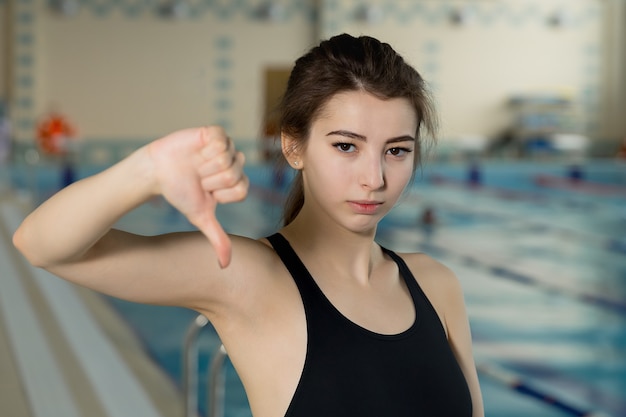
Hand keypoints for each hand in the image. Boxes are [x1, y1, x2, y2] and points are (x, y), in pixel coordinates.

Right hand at [147, 126, 247, 267]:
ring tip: (196, 164)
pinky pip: (222, 140)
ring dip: (206, 165)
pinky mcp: (214, 133)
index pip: (242, 190)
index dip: (220, 193)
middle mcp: (234, 163)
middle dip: (212, 180)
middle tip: (199, 177)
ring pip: (227, 159)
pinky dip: (207, 148)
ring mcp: (226, 147)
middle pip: (234, 175)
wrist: (157, 173)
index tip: (207, 192)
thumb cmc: (180, 193)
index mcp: (236, 182)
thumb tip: (225, 266)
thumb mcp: (201, 217)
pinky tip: (198, 151)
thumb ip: (218, 238)